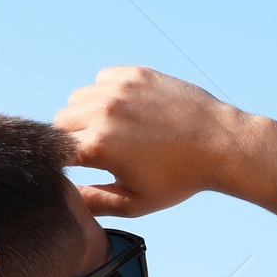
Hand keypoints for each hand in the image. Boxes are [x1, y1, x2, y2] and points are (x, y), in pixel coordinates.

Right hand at [54, 66, 248, 216]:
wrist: (220, 144)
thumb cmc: (179, 178)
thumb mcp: (135, 202)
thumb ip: (95, 201)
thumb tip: (67, 196)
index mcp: (99, 147)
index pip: (55, 151)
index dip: (63, 161)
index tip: (78, 167)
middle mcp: (104, 113)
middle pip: (61, 122)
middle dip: (72, 137)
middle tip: (98, 150)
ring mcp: (120, 89)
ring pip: (78, 98)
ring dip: (86, 113)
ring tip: (112, 129)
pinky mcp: (136, 74)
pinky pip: (102, 79)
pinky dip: (106, 93)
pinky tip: (126, 110)